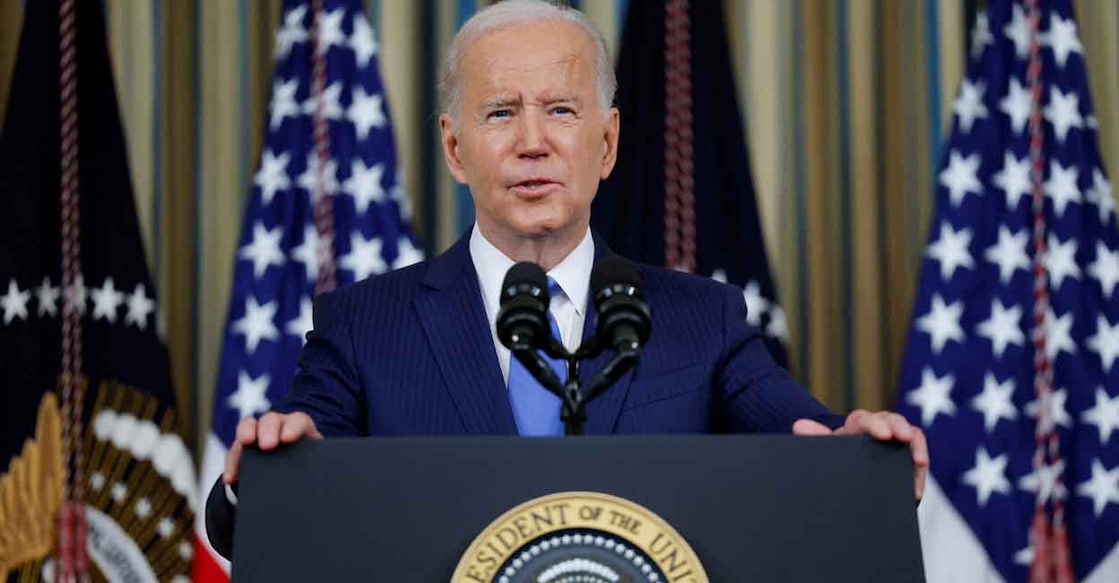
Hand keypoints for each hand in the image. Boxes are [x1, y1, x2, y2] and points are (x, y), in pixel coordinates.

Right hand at [222, 411, 322, 485]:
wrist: (298, 470)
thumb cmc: (311, 465)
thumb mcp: (316, 463)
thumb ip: (319, 468)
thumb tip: (330, 485)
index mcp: (301, 427)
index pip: (298, 421)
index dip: (293, 428)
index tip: (288, 439)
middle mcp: (279, 425)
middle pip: (271, 420)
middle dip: (268, 430)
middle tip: (267, 445)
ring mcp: (259, 433)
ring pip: (249, 427)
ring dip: (246, 436)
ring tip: (245, 446)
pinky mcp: (245, 447)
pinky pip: (235, 451)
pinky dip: (233, 463)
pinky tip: (231, 479)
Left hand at [793, 410, 928, 502]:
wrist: (843, 476)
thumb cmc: (834, 458)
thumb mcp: (825, 450)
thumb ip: (814, 439)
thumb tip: (799, 425)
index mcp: (855, 426)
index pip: (865, 419)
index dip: (875, 424)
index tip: (883, 435)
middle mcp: (878, 430)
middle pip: (892, 420)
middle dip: (901, 426)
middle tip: (904, 437)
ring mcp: (895, 444)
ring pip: (911, 437)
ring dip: (917, 448)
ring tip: (919, 462)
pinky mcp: (907, 462)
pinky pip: (917, 461)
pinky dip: (918, 475)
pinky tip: (915, 492)